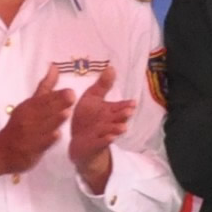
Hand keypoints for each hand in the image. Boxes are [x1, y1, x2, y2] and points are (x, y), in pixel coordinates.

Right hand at [0, 65, 74, 189]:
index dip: (56, 95)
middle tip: (71, 96)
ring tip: (66, 113)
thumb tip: (55, 66)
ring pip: (43, 127)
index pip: (43, 99)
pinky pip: (39, 145)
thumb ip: (45, 87)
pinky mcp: (29, 151)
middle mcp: (28, 119)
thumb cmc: (19, 125)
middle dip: (57, 104)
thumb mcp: (30, 104)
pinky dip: (47, 140)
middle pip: (44, 111)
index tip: (71, 91)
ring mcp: (28, 135)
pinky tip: (56, 135)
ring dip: (53, 120)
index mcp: (28, 107)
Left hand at [67, 65, 134, 189]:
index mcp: (109, 110)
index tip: (133, 103)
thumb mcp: (93, 97)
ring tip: (122, 127)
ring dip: (117, 129)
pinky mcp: (95, 144)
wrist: (79, 140)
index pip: (120, 106)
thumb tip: (111, 67)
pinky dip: (105, 140)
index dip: (126, 105)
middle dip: (123, 115)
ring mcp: (103, 133)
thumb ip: (103, 85)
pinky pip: (101, 142)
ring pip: (112, 130)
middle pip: (118, 118)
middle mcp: (109, 122)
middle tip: (128, 112)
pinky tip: (110, 138)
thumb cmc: (87, 117)